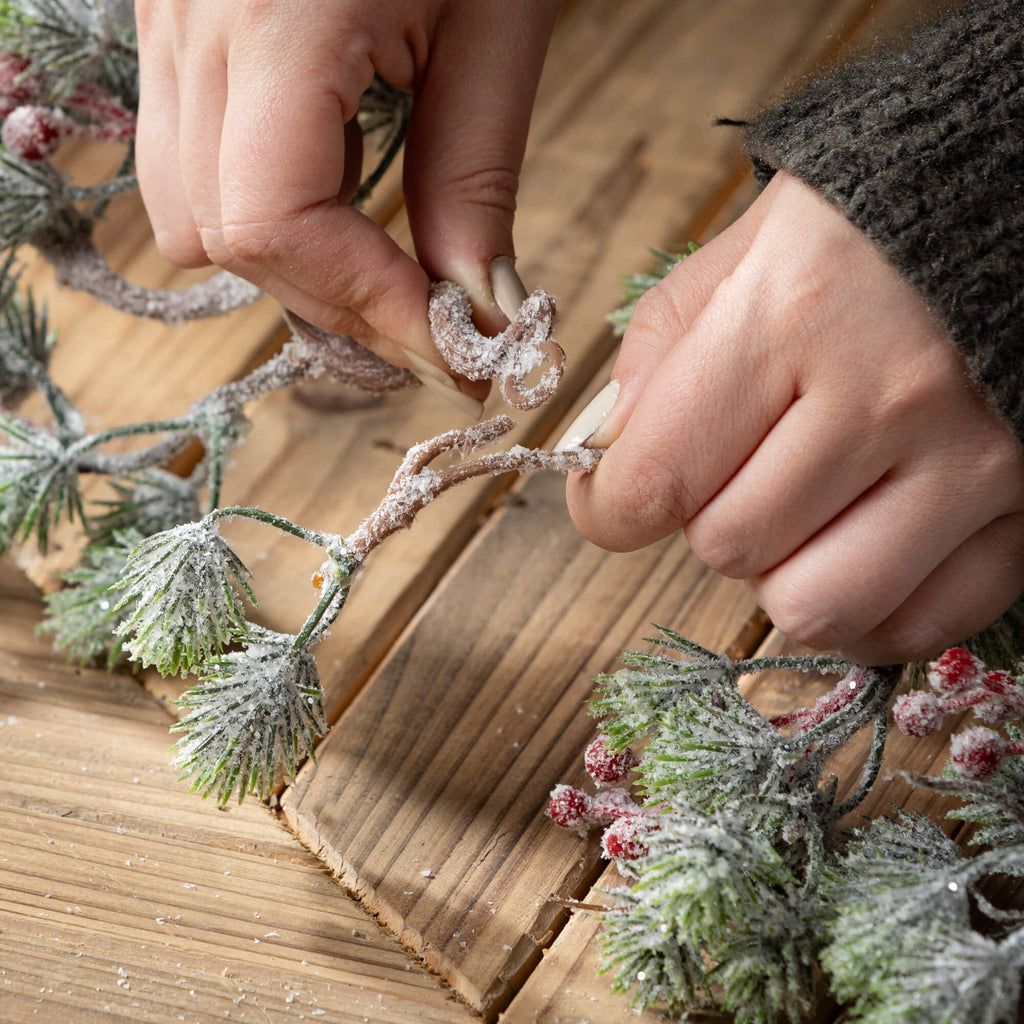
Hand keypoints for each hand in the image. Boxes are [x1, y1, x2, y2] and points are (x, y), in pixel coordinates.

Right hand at [133, 0, 560, 387]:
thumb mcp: (499, 22)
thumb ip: (474, 177)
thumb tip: (473, 312)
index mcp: (276, 12)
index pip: (274, 222)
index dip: (367, 307)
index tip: (454, 355)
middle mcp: (190, 20)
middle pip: (226, 236)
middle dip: (337, 303)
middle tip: (432, 331)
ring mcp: (167, 19)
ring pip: (190, 211)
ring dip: (294, 266)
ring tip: (388, 272)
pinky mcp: (176, 24)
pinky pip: (192, 162)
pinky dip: (266, 212)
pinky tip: (340, 200)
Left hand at [565, 172, 1023, 663]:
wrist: (1016, 202)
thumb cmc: (870, 227)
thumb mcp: (744, 251)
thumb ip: (660, 349)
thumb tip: (610, 458)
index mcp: (791, 314)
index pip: (654, 480)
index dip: (607, 508)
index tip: (610, 499)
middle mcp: (885, 394)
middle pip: (730, 548)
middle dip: (707, 517)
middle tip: (736, 468)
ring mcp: (972, 459)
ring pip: (816, 607)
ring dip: (782, 572)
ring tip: (798, 512)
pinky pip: (915, 625)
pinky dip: (864, 609)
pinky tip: (852, 551)